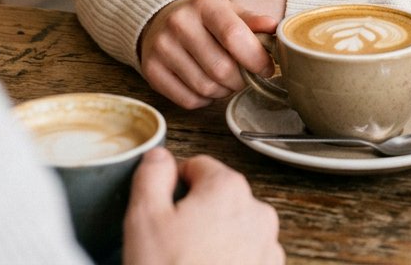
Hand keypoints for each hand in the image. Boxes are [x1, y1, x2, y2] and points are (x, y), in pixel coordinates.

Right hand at [123, 148, 283, 264]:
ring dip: (214, 240)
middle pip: (218, 198)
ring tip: (188, 264)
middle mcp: (257, 212)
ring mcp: (267, 247)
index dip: (174, 186)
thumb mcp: (143, 220)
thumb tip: (159, 156)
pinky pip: (246, 257)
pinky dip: (229, 263)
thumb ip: (151, 175)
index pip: (197, 166)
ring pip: (233, 229)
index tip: (163, 209)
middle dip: (196, 215)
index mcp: (228, 188)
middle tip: (172, 244)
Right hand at [139, 0, 274, 108]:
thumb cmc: (203, 19)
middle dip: (240, 79)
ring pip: (206, 88)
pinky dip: (204, 99)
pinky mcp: (151, 70)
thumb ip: (251, 20)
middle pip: (222, 69)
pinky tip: (206, 84)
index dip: (255, 58)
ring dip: (223, 91)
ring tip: (225, 79)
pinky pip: (188, 100)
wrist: (160, 19)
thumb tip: (274, 26)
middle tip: (245, 76)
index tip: (266, 68)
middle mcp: (179, 23)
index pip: (233, 35)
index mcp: (204, 4)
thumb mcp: (228, 10)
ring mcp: (162, 47)